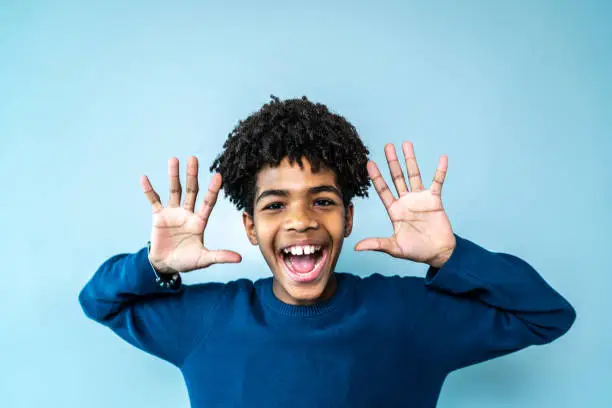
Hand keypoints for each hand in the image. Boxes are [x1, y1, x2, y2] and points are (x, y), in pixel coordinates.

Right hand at [141, 156, 241, 273]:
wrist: (165, 265)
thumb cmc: (186, 261)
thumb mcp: (204, 259)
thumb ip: (220, 256)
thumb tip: (239, 258)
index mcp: (199, 221)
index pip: (208, 202)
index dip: (213, 190)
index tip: (218, 176)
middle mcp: (187, 213)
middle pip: (191, 191)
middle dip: (192, 175)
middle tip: (193, 158)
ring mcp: (173, 213)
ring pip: (174, 191)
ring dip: (173, 176)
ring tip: (173, 159)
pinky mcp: (159, 216)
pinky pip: (154, 200)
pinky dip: (149, 190)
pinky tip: (144, 178)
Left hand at [354, 142, 455, 267]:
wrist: (438, 254)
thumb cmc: (416, 251)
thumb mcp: (394, 248)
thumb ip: (377, 244)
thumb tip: (356, 247)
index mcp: (394, 210)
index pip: (383, 190)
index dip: (376, 177)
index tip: (369, 163)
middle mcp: (405, 201)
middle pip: (397, 177)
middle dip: (392, 162)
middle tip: (387, 146)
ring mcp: (420, 199)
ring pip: (414, 175)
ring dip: (410, 160)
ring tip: (406, 144)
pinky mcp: (435, 200)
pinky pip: (438, 182)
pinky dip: (440, 171)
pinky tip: (442, 158)